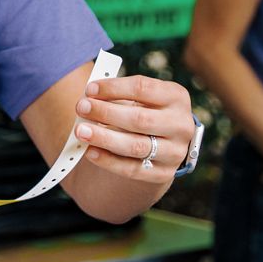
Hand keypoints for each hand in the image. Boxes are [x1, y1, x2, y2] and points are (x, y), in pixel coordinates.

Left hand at [72, 74, 194, 182]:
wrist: (162, 144)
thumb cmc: (144, 112)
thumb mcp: (139, 98)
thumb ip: (117, 97)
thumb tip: (88, 100)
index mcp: (177, 97)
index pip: (143, 88)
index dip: (114, 88)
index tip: (89, 89)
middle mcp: (181, 124)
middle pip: (140, 119)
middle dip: (106, 113)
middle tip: (81, 108)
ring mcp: (175, 151)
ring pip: (136, 146)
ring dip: (104, 138)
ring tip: (81, 131)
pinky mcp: (164, 173)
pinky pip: (132, 169)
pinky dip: (108, 161)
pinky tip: (90, 151)